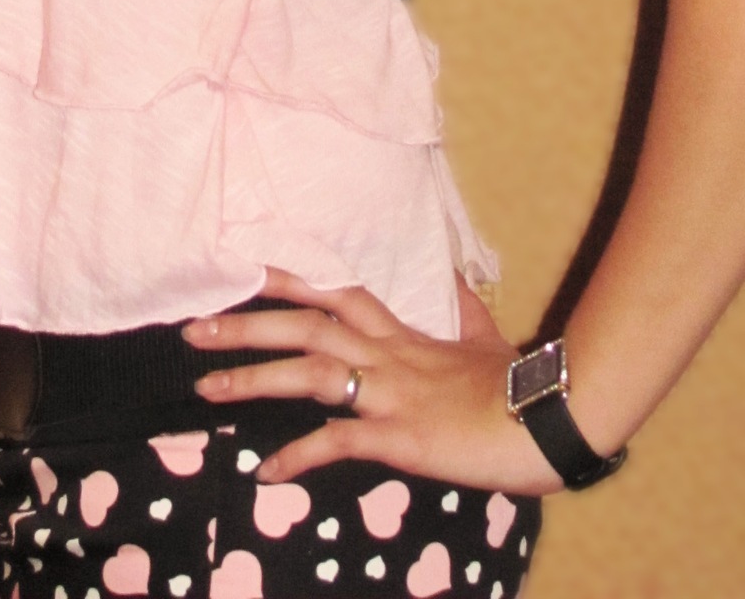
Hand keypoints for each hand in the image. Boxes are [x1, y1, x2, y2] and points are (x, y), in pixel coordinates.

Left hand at [181, 268, 563, 495]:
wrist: (549, 417)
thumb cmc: (519, 385)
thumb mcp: (486, 338)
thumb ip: (462, 310)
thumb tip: (456, 276)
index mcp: (404, 335)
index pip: (336, 295)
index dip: (289, 281)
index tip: (244, 274)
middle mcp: (388, 355)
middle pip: (306, 324)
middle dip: (247, 325)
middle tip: (194, 328)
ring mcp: (391, 393)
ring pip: (310, 372)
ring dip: (253, 379)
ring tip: (206, 388)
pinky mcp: (400, 436)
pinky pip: (339, 442)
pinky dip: (299, 454)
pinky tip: (267, 470)